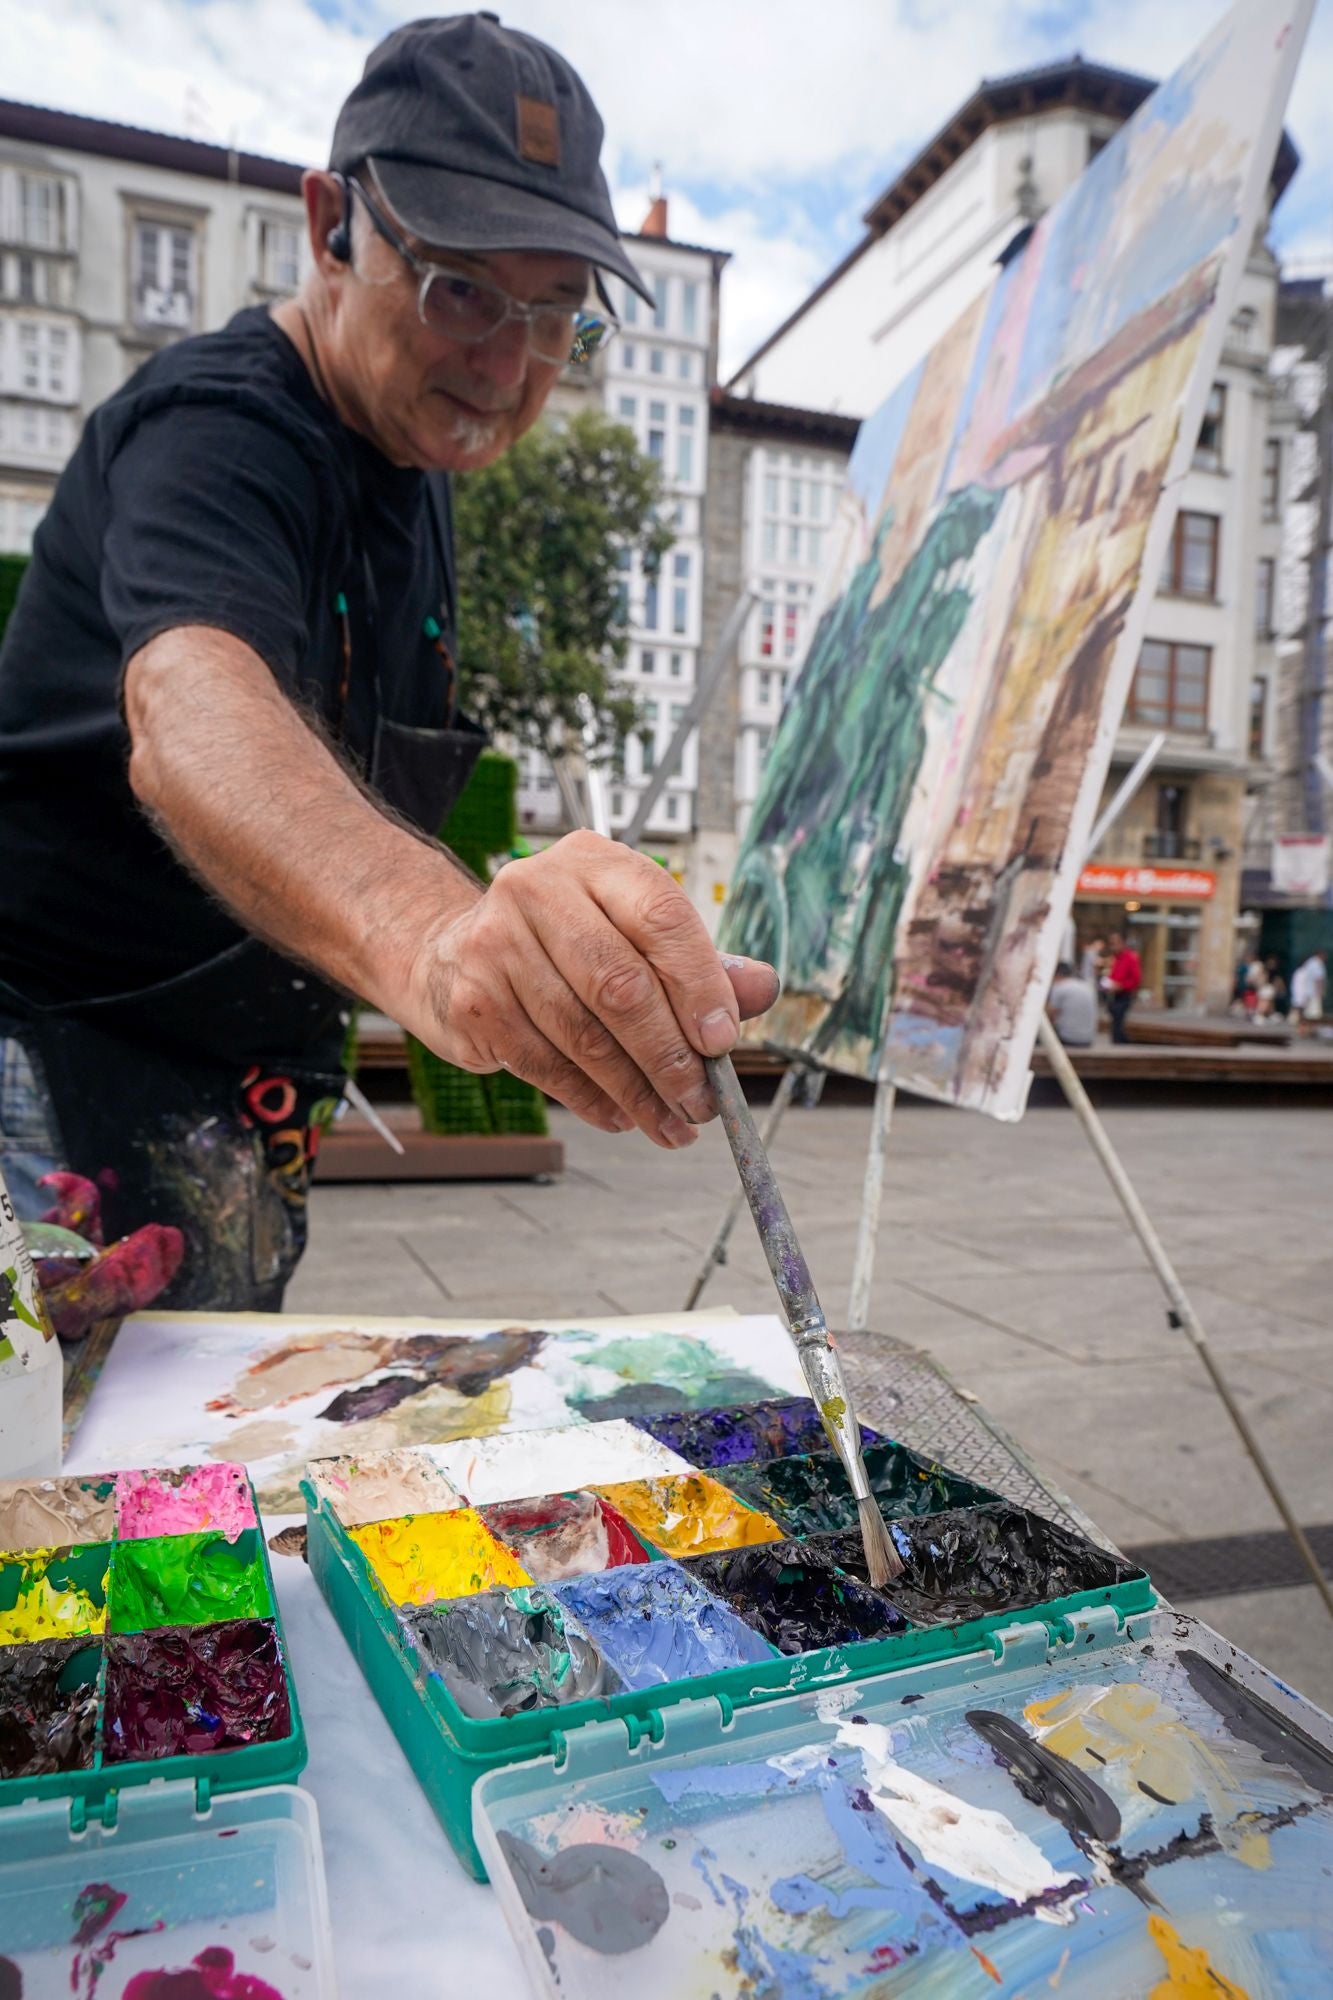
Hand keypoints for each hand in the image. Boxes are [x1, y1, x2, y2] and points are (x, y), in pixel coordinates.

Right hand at [401, 830, 778, 1146]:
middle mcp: (539, 889)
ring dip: (635, 1091)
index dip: (699, 985)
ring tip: (670, 1122)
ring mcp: (496, 942)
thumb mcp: (636, 935)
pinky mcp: (474, 998)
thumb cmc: (567, 943)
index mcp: (596, 861)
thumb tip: (761, 989)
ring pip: (582, 1033)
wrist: (454, 952)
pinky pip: (545, 1063)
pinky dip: (589, 1099)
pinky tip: (619, 1115)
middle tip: (700, 1102)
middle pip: (620, 984)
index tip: (723, 1042)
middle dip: (669, 1056)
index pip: (661, 918)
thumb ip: (702, 962)